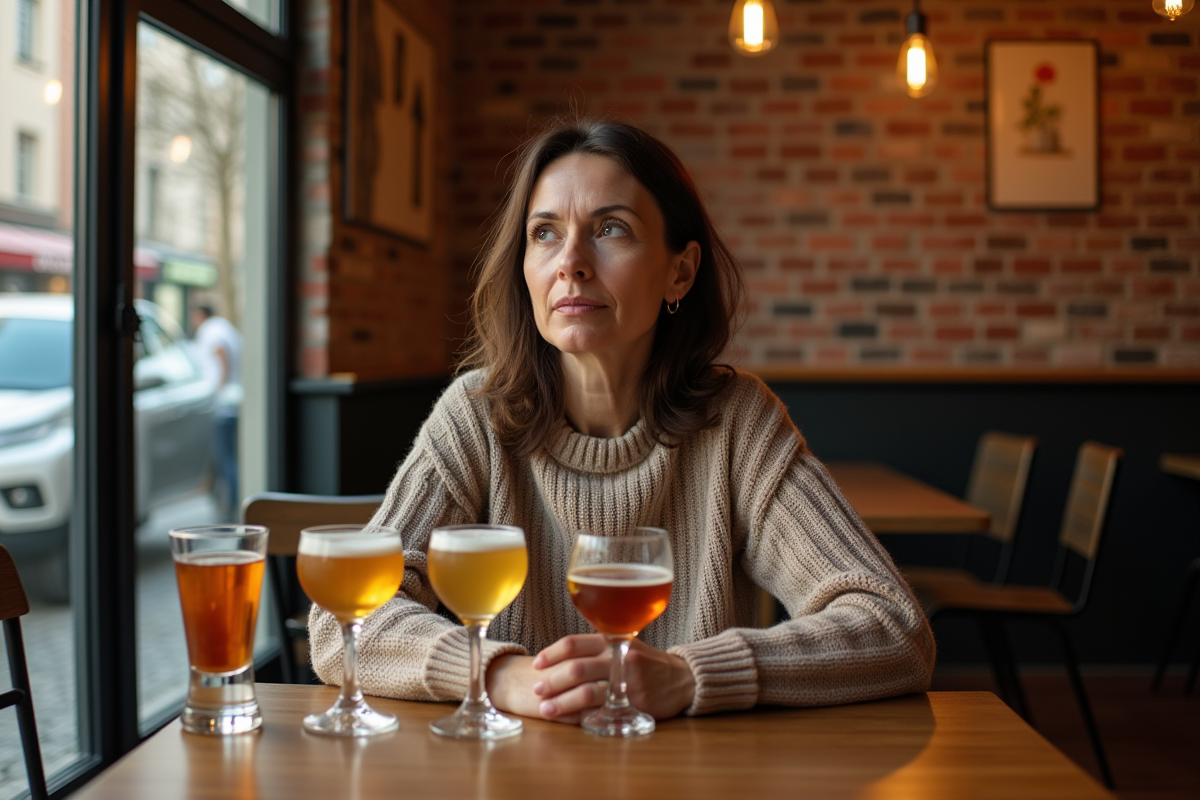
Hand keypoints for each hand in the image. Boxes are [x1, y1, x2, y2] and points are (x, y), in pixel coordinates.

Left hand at [530, 634, 695, 722]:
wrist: (681, 678)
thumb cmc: (644, 663)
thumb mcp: (622, 645)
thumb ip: (596, 649)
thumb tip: (556, 660)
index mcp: (611, 640)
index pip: (574, 643)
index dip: (551, 654)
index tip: (536, 665)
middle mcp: (618, 658)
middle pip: (576, 669)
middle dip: (552, 681)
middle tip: (536, 690)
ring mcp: (627, 681)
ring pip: (587, 692)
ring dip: (562, 702)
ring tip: (546, 709)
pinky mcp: (634, 703)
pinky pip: (603, 710)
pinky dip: (582, 716)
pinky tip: (569, 720)